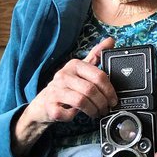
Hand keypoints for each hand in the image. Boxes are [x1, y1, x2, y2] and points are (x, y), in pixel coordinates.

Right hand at [12, 38, 117, 153]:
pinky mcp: (50, 106)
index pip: (99, 75)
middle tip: (106, 108)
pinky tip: (75, 113)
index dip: (109, 90)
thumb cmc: (66, 86)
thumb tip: (111, 40)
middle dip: (102, 102)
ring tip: (96, 113)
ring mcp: (55, 90)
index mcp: (74, 65)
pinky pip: (68, 113)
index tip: (113, 99)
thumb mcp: (81, 69)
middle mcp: (63, 75)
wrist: (43, 104)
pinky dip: (74, 116)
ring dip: (93, 110)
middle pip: (91, 90)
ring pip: (82, 101)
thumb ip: (96, 55)